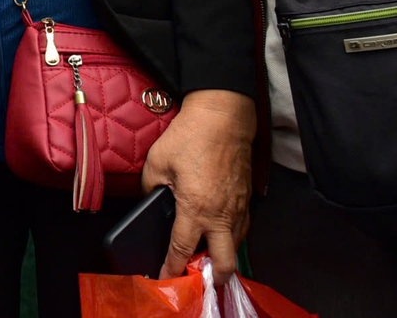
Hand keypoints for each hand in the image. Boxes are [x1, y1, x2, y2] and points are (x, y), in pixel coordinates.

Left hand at [141, 89, 254, 280]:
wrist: (223, 117)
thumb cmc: (190, 136)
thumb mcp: (157, 161)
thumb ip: (149, 188)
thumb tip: (150, 201)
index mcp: (195, 208)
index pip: (182, 249)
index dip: (172, 268)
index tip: (166, 278)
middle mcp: (221, 215)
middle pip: (224, 263)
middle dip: (213, 278)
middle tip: (197, 277)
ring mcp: (238, 208)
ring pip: (236, 248)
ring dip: (222, 256)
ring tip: (205, 256)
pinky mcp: (247, 199)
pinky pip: (242, 229)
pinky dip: (231, 237)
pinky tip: (218, 231)